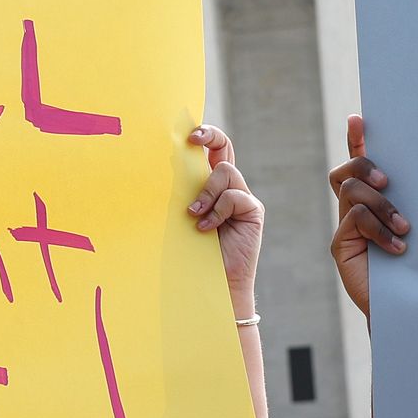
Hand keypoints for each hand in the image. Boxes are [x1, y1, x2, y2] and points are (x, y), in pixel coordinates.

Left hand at [187, 125, 262, 311]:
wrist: (216, 282)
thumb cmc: (194, 252)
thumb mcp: (185, 218)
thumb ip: (184, 196)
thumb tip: (164, 171)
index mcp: (212, 186)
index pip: (213, 150)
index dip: (205, 136)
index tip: (188, 135)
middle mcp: (230, 187)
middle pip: (225, 148)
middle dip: (210, 136)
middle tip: (193, 139)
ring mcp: (243, 198)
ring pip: (226, 172)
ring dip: (207, 192)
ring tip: (195, 215)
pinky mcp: (253, 212)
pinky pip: (235, 197)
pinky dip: (218, 211)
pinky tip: (207, 229)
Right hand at [329, 113, 409, 320]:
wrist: (409, 306)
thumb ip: (412, 202)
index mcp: (375, 201)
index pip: (360, 163)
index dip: (356, 139)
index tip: (358, 118)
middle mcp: (356, 210)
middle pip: (347, 171)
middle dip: (365, 166)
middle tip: (388, 182)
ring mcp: (346, 227)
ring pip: (352, 191)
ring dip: (381, 205)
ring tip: (404, 228)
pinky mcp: (340, 246)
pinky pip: (354, 219)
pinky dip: (379, 229)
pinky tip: (398, 247)